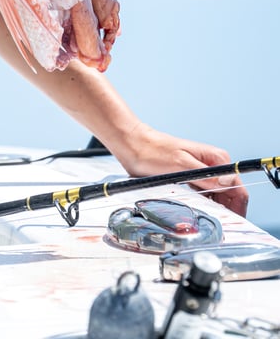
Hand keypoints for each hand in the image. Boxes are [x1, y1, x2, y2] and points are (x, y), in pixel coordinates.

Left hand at [113, 122, 248, 216]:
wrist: (134, 145)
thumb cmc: (154, 152)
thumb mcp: (181, 165)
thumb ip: (206, 175)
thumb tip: (228, 183)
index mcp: (216, 159)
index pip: (238, 187)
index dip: (238, 208)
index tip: (231, 224)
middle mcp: (213, 165)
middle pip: (230, 195)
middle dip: (226, 211)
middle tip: (213, 226)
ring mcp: (203, 172)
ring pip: (218, 197)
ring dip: (213, 209)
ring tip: (201, 220)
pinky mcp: (191, 178)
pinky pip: (204, 195)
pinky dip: (202, 205)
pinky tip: (193, 211)